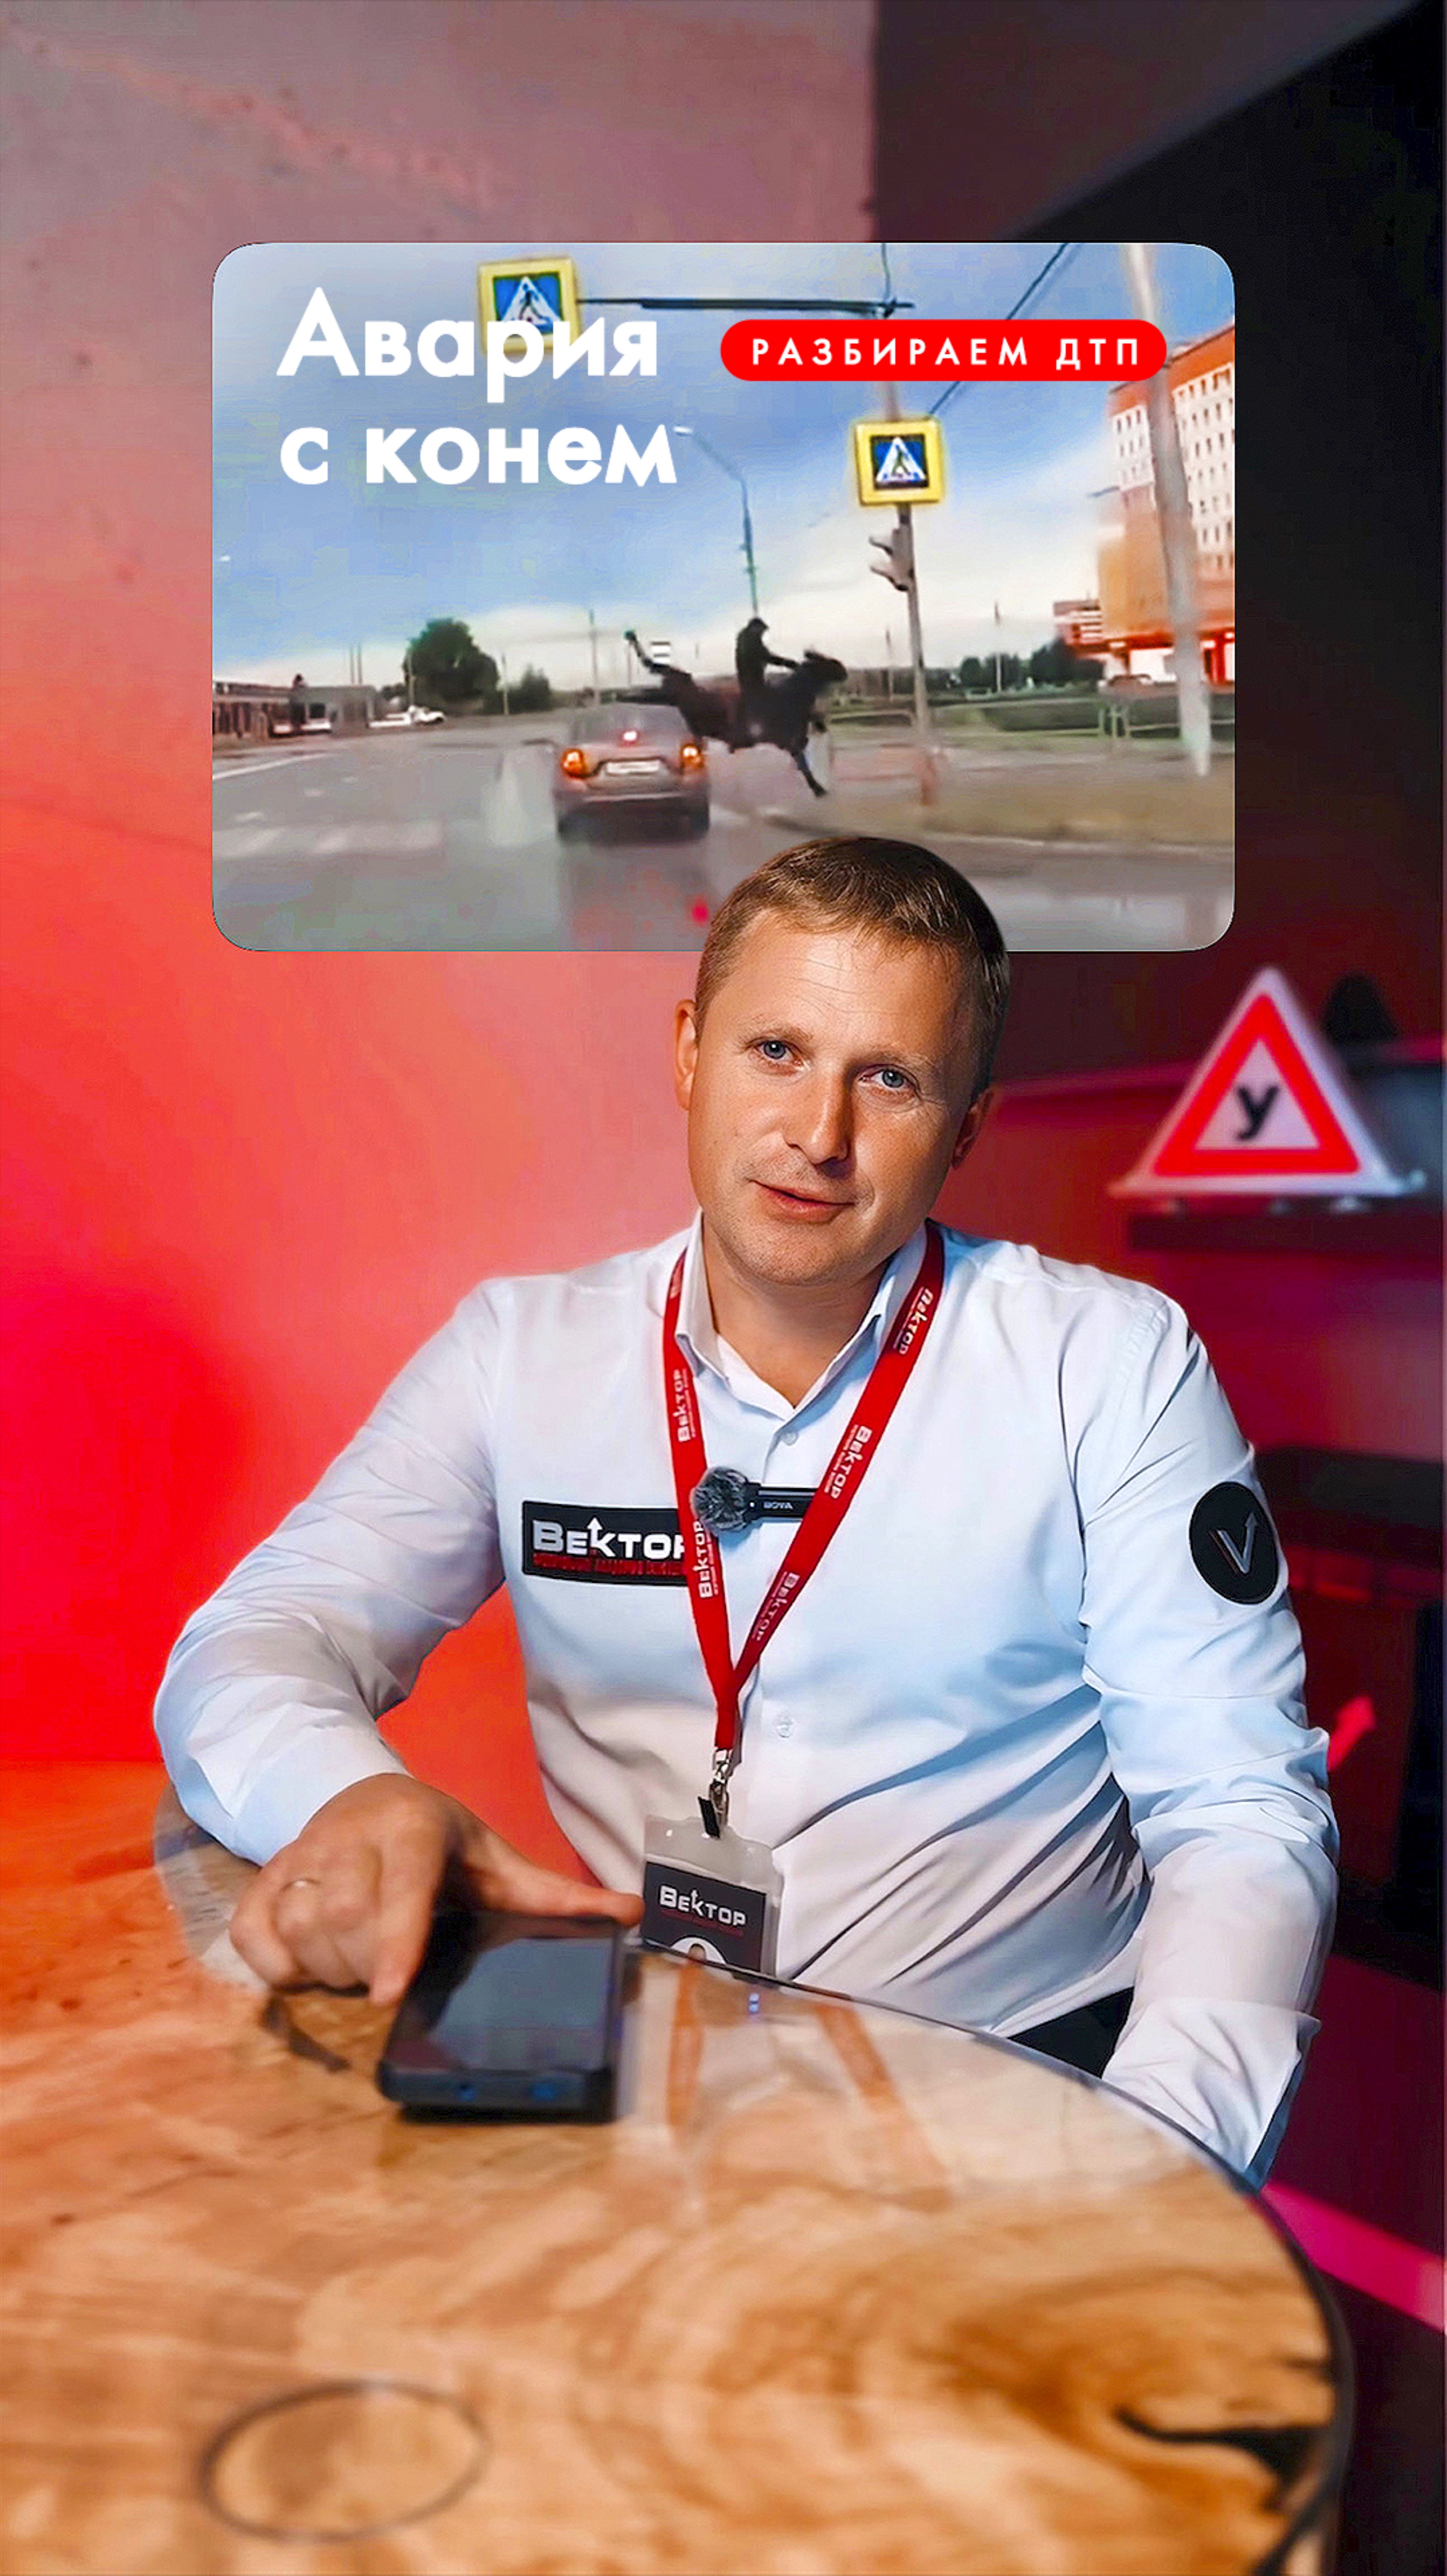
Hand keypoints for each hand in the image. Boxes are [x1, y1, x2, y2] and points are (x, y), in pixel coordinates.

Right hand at [228, 1774, 641, 2007]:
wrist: (367, 1793)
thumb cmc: (443, 1841)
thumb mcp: (499, 1858)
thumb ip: (559, 1892)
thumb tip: (635, 1912)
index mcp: (414, 1826)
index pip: (403, 1884)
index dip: (396, 1939)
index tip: (390, 1996)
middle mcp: (351, 1833)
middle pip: (345, 1917)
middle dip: (367, 1965)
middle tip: (391, 1975)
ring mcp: (301, 1853)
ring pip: (297, 1925)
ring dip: (325, 1968)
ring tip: (357, 1967)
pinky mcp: (263, 1875)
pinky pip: (252, 1933)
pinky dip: (274, 1965)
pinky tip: (307, 1967)